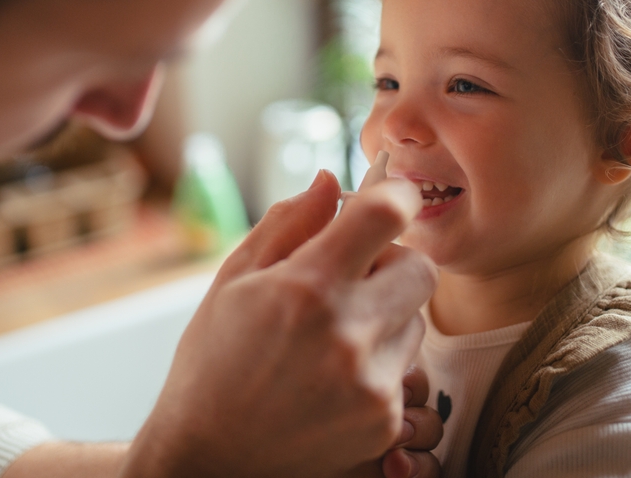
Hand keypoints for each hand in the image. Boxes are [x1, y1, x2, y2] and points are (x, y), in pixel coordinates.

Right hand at [121, 170, 436, 477]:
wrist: (209, 458)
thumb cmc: (213, 362)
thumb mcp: (234, 280)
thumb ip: (288, 223)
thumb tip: (329, 180)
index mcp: (308, 287)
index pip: (386, 215)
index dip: (394, 194)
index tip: (389, 198)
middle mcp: (349, 333)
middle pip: (421, 268)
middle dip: (393, 262)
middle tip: (354, 277)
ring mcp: (372, 382)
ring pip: (416, 319)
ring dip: (387, 314)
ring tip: (334, 336)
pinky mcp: (384, 421)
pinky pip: (406, 368)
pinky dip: (379, 363)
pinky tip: (334, 377)